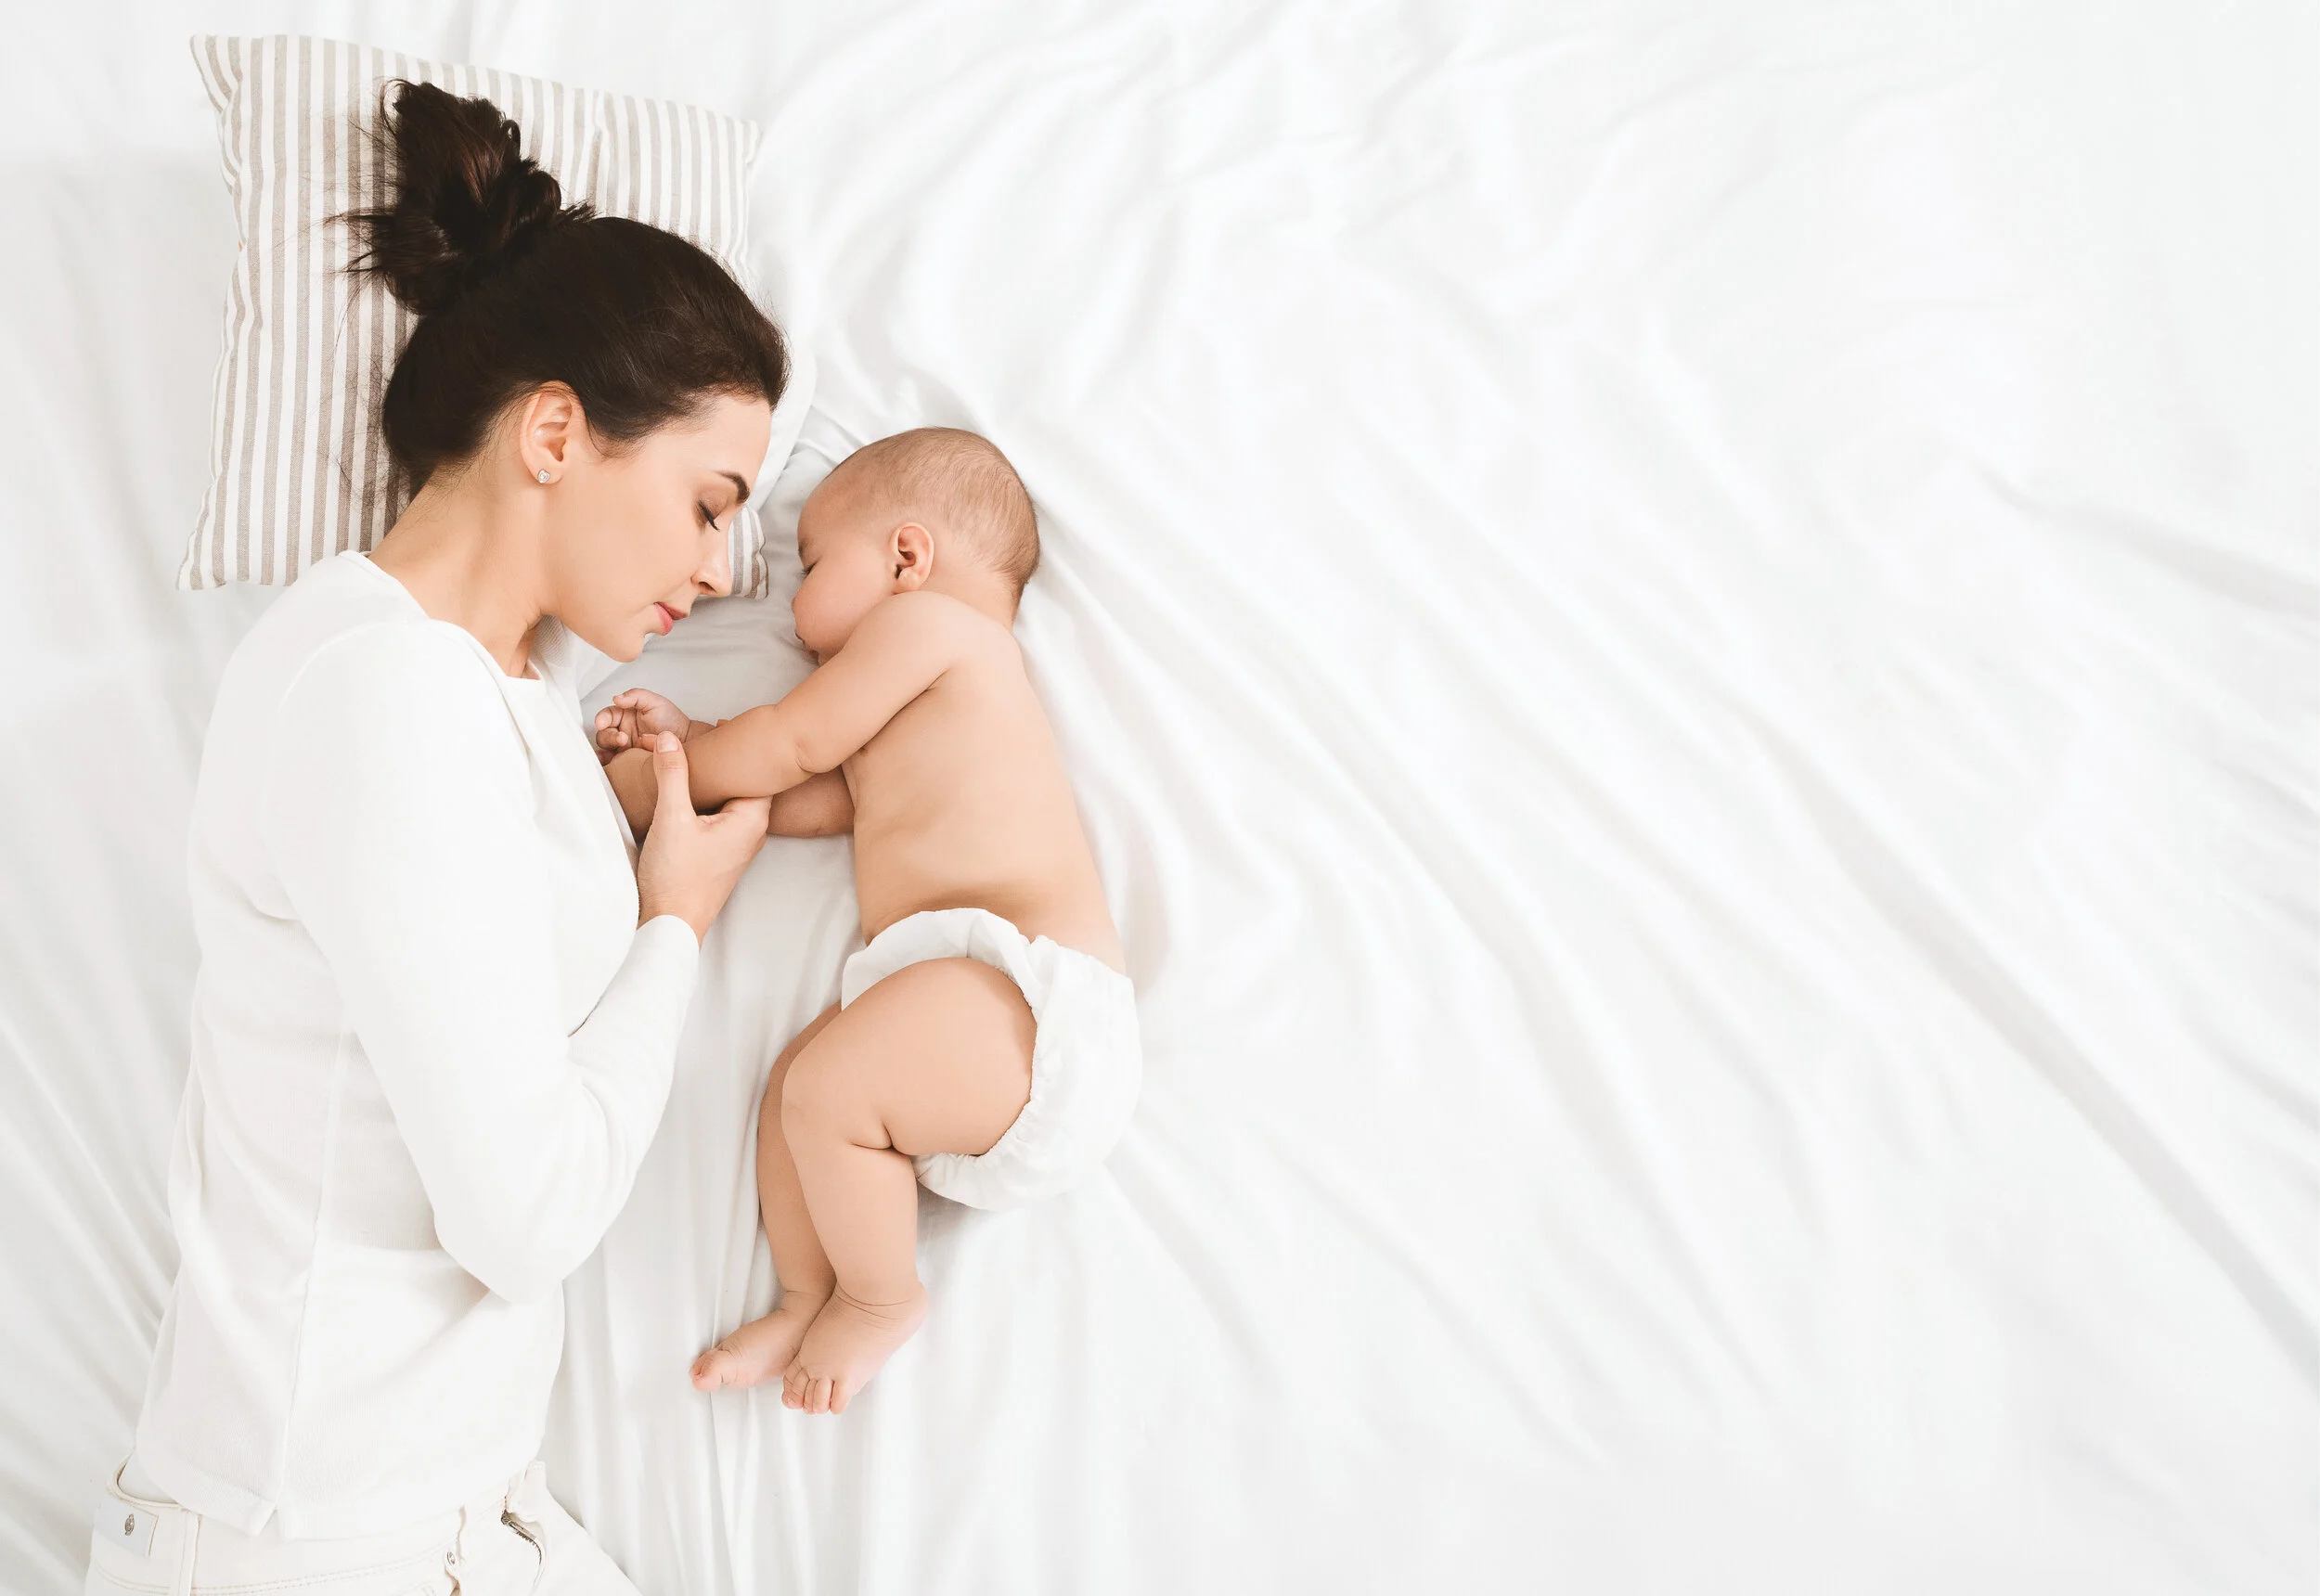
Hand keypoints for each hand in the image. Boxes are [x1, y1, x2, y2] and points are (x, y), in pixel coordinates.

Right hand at [595, 689, 698, 763]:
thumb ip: (636, 696)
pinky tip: (611, 762)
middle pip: (603, 734)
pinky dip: (607, 764)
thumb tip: (617, 698)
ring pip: (605, 750)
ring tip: (622, 748)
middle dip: (609, 736)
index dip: (602, 719)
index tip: (602, 722)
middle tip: (622, 738)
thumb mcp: (655, 702)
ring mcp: (624, 748)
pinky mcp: (627, 762)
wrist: (686, 741)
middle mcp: (622, 731)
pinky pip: (612, 763)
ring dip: (608, 749)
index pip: (606, 716)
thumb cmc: (672, 721)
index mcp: (625, 715)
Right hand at [632, 734, 771, 940]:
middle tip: (713, 734)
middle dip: (733, 760)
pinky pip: (723, 815)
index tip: (727, 726)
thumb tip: (669, 739)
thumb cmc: (677, 879)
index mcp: (751, 819)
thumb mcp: (671, 818)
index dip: (748, 746)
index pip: (762, 771)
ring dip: (721, 780)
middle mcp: (752, 830)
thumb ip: (672, 775)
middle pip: (749, 783)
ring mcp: (738, 843)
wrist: (671, 924)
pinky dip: (712, 798)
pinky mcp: (722, 852)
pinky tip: (691, 789)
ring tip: (700, 755)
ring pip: (734, 799)